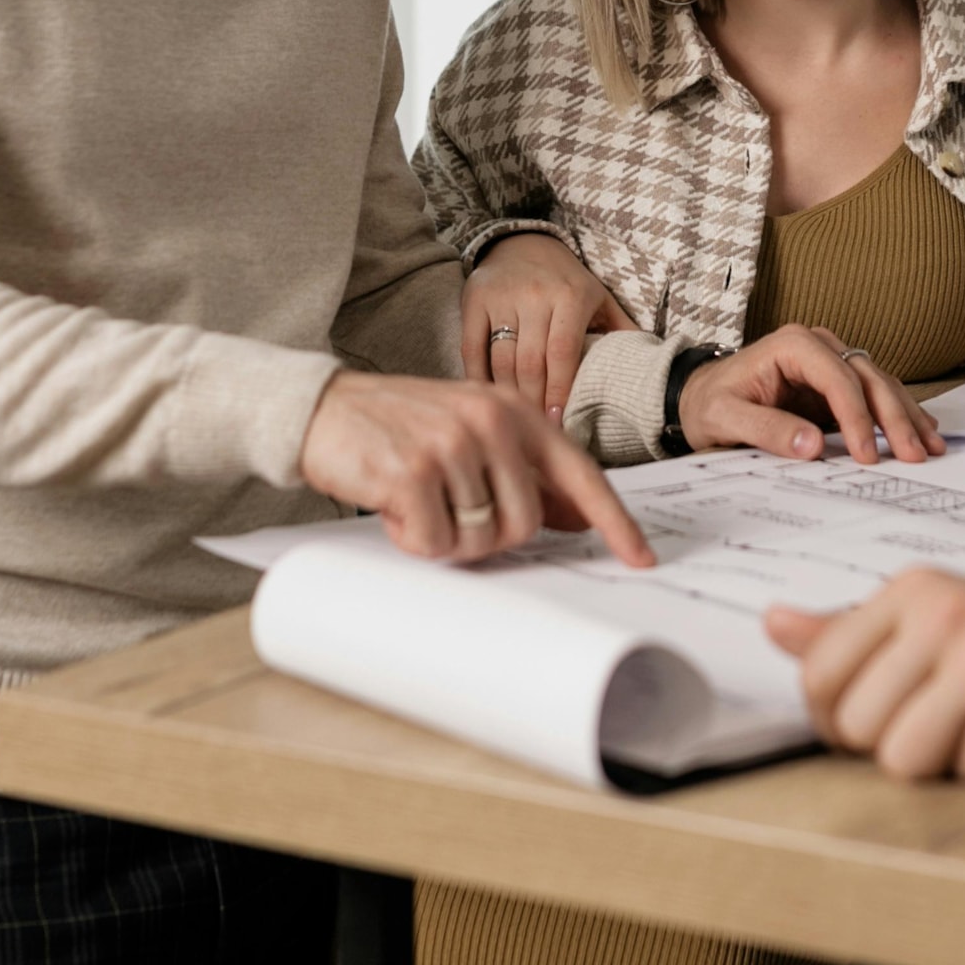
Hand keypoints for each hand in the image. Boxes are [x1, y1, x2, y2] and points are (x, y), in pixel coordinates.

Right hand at [299, 371, 652, 567]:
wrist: (324, 407)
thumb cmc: (401, 425)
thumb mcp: (472, 431)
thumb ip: (524, 470)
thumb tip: (575, 516)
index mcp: (516, 412)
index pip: (580, 473)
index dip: (613, 521)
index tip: (640, 557)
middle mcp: (492, 422)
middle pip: (525, 524)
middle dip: (487, 536)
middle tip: (448, 511)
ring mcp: (453, 445)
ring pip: (479, 540)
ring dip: (444, 538)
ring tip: (418, 501)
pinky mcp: (413, 473)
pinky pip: (435, 544)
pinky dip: (413, 539)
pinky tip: (394, 507)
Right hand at [462, 232, 634, 416]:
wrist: (522, 243)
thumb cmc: (566, 280)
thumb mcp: (599, 298)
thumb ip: (621, 331)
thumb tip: (651, 368)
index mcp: (570, 297)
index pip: (563, 354)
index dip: (559, 391)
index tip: (558, 422)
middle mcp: (535, 296)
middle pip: (530, 363)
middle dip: (534, 401)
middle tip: (537, 429)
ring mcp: (502, 297)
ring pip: (501, 360)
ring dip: (509, 394)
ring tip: (518, 418)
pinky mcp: (475, 299)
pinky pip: (472, 348)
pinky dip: (477, 376)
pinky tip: (489, 396)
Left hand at [679, 326, 946, 465]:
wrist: (700, 397)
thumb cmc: (710, 404)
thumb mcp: (725, 418)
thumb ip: (767, 429)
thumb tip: (811, 445)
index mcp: (792, 345)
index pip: (838, 379)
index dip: (857, 418)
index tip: (866, 456)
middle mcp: (818, 345)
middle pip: (868, 378)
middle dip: (894, 418)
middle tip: (913, 455)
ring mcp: (831, 362)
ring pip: (880, 385)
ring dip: (906, 417)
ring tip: (930, 448)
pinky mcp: (837, 383)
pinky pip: (875, 396)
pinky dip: (899, 415)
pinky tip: (922, 431)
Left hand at [763, 571, 964, 779]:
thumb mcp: (935, 621)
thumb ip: (851, 630)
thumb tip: (771, 623)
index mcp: (912, 590)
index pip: (819, 674)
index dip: (836, 719)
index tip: (876, 719)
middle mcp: (944, 613)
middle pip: (856, 726)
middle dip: (892, 745)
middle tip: (943, 725)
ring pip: (902, 759)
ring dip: (941, 765)